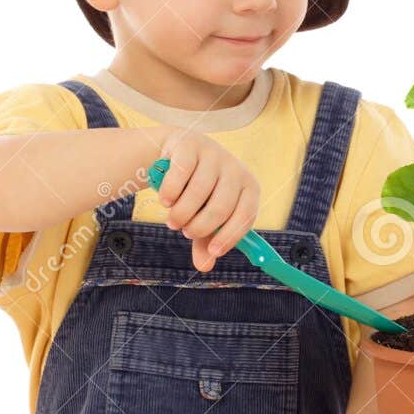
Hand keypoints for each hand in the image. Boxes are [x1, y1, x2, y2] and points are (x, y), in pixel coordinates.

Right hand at [153, 130, 260, 271]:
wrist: (177, 154)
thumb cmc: (197, 192)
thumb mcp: (204, 217)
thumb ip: (206, 242)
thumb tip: (205, 267)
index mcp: (248, 187)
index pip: (246, 215)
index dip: (230, 237)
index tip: (213, 252)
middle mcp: (235, 169)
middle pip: (221, 207)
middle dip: (200, 227)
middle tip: (185, 231)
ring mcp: (213, 155)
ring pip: (198, 193)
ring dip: (181, 213)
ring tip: (173, 220)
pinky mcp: (190, 146)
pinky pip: (179, 176)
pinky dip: (170, 194)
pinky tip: (165, 201)